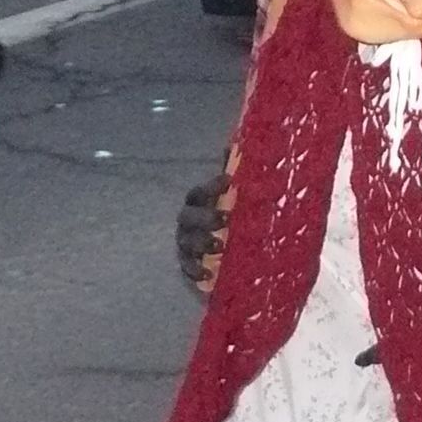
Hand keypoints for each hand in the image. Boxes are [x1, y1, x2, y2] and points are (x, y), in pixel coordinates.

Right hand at [176, 171, 229, 286]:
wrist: (224, 254)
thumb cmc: (228, 218)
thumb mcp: (233, 197)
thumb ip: (232, 172)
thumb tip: (236, 145)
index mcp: (198, 204)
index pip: (198, 193)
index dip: (211, 186)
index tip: (228, 181)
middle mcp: (188, 222)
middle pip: (188, 217)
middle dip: (205, 217)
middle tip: (226, 219)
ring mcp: (185, 244)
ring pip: (186, 242)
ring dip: (201, 243)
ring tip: (220, 246)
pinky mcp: (188, 266)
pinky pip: (186, 268)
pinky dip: (195, 271)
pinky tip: (208, 275)